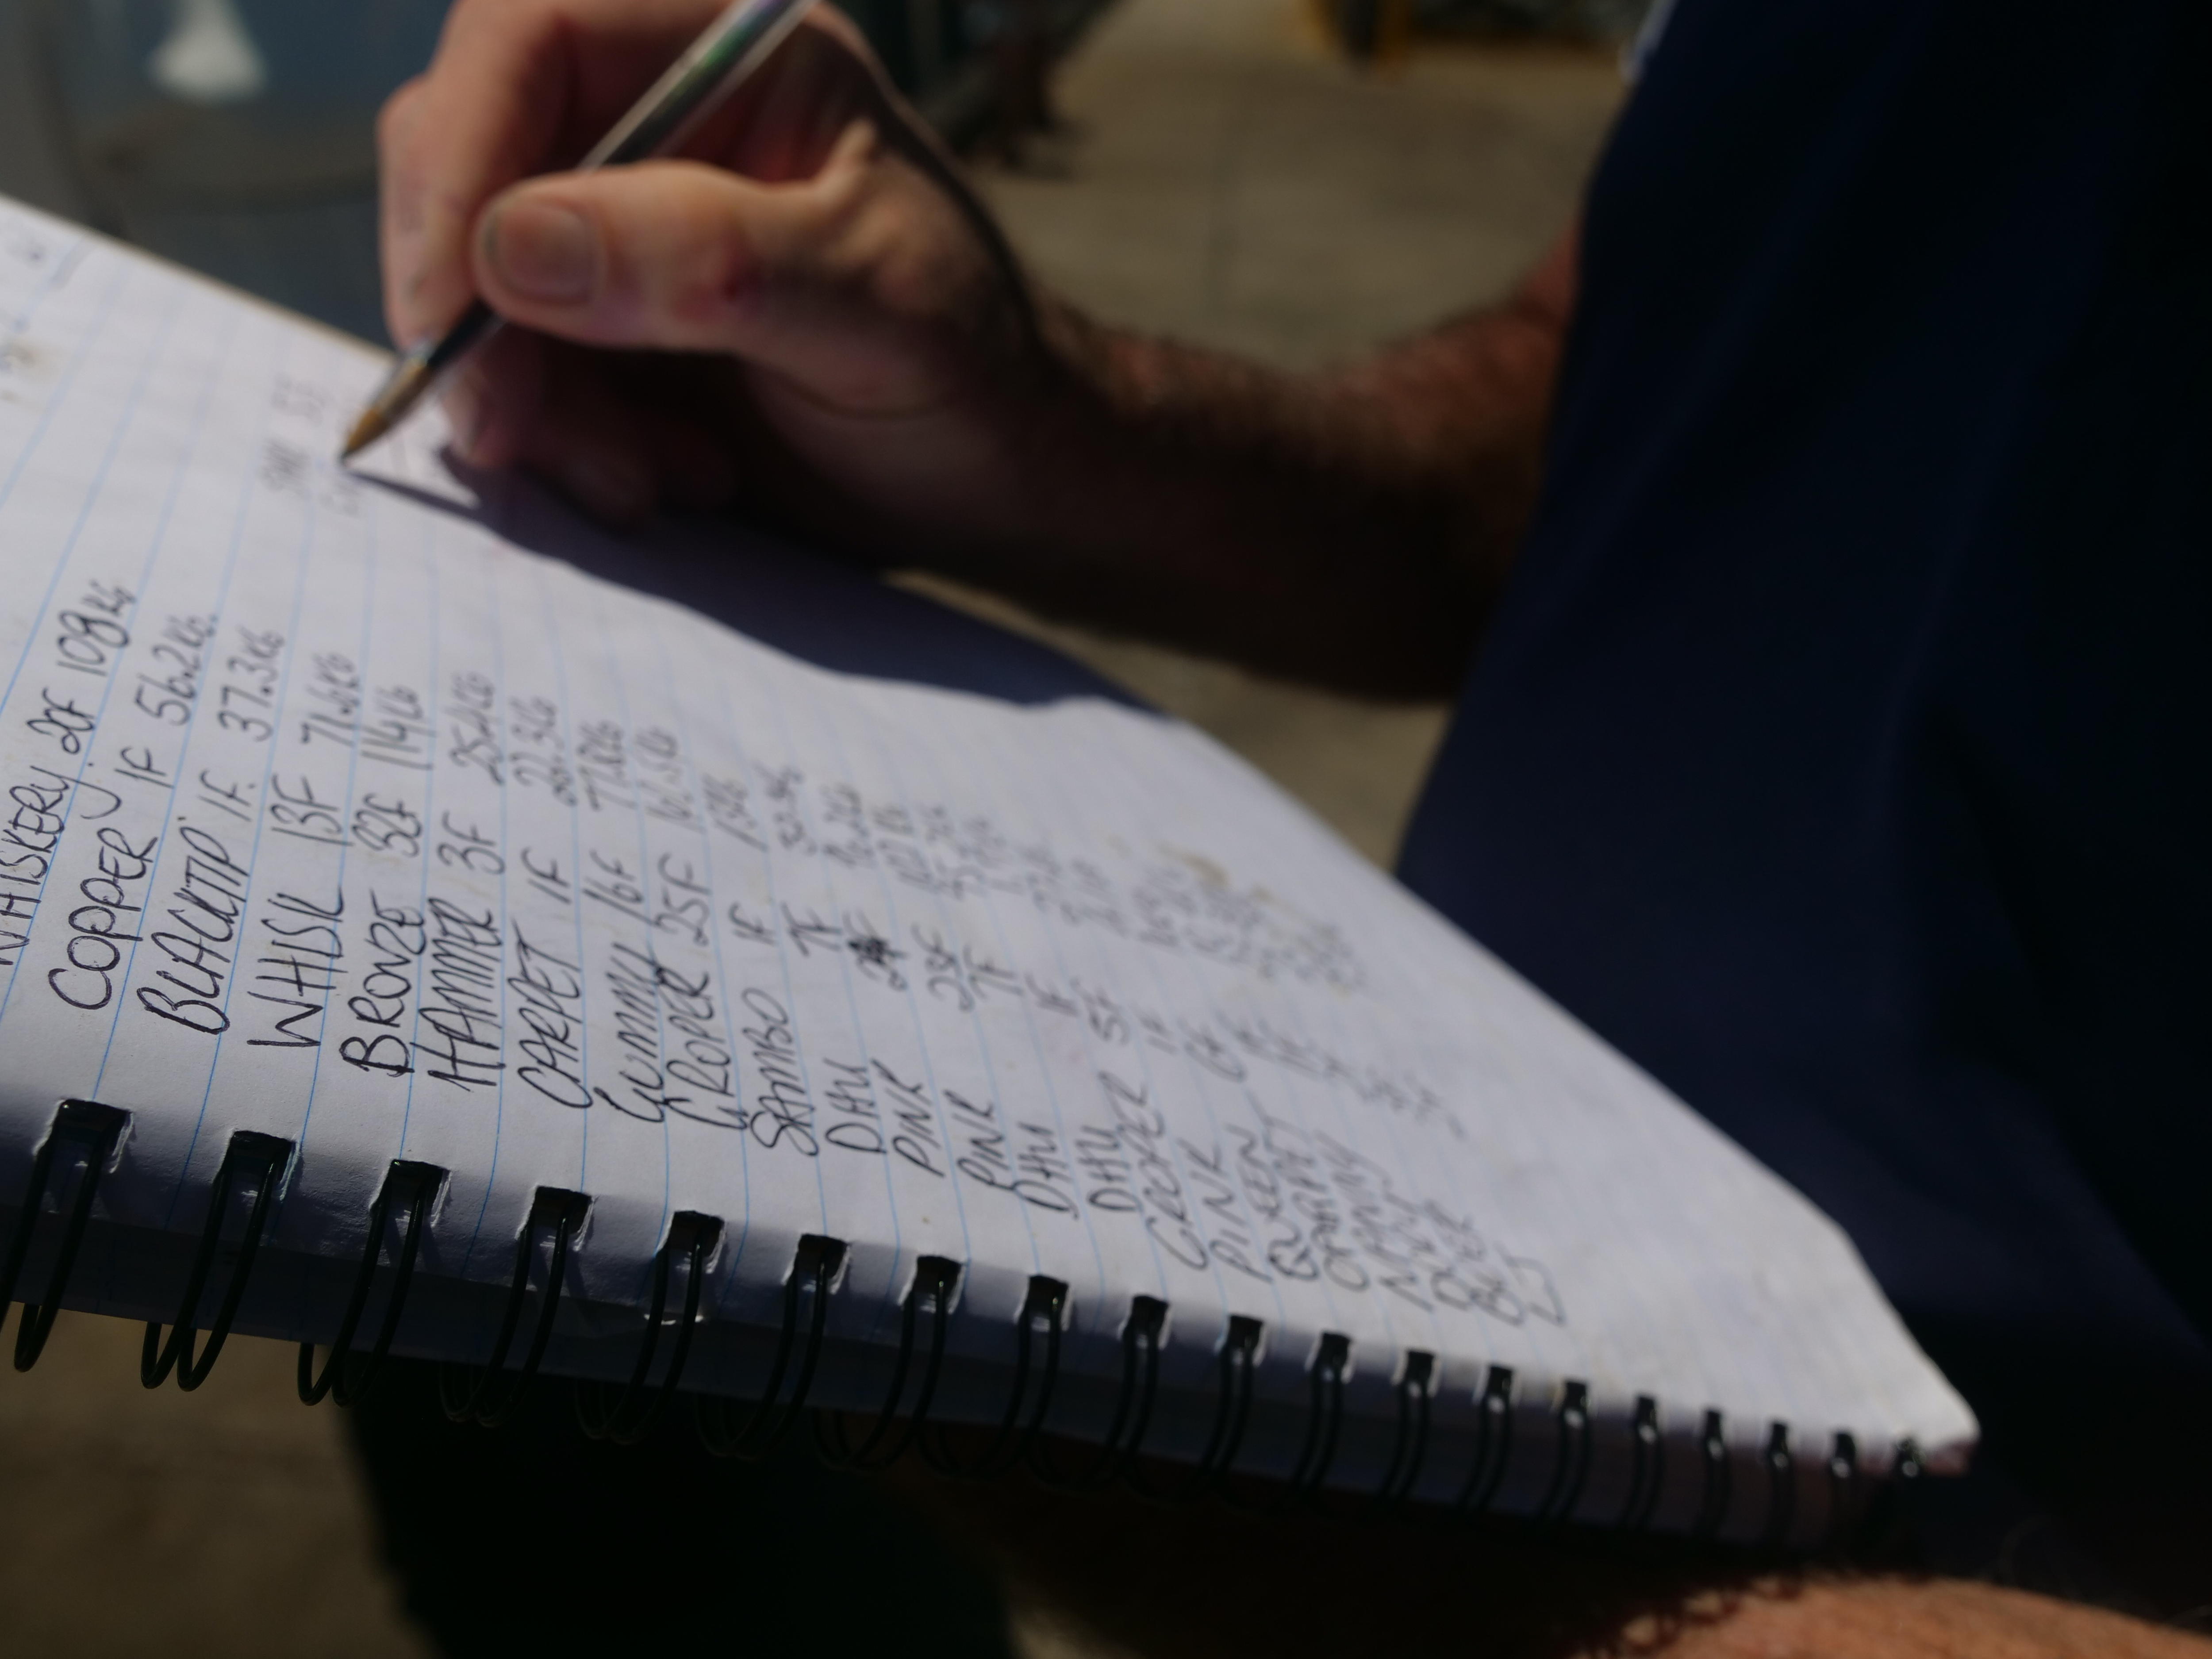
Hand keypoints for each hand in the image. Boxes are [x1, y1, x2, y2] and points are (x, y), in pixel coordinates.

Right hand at [377, 0, 1045, 534]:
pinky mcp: (602, 322)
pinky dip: (559, 437)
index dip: (459, 162)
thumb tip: (515, 246)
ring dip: (530, 402)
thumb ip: (706, 259)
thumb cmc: (974, 369)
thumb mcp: (870, 308)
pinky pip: (510, 364)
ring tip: (644, 481)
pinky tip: (661, 480)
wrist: (1001, 475)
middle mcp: (654, 114)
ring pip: (473, 283)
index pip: (526, 38)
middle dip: (482, 314)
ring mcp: (617, 220)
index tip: (451, 305)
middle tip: (519, 436)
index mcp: (728, 47)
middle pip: (465, 162)